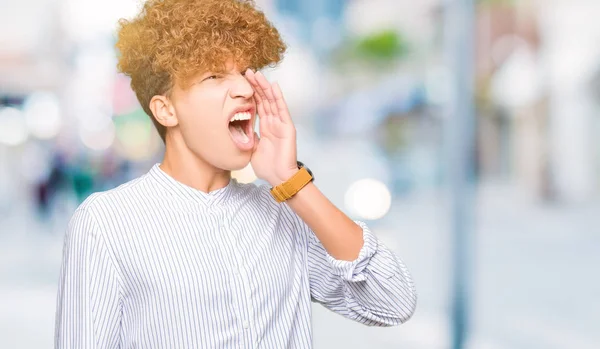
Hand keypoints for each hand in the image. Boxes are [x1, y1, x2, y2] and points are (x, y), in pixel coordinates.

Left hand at [245, 69, 297, 186]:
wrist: (279, 178)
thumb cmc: (267, 166)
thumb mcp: (253, 149)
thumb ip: (250, 137)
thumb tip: (240, 130)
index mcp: (266, 127)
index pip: (258, 105)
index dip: (251, 93)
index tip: (242, 81)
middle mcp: (274, 122)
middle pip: (264, 99)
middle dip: (256, 85)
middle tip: (248, 71)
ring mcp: (281, 124)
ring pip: (272, 101)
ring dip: (265, 87)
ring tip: (257, 74)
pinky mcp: (288, 127)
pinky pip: (282, 109)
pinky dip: (278, 97)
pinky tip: (274, 86)